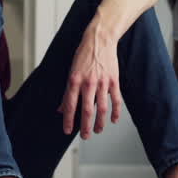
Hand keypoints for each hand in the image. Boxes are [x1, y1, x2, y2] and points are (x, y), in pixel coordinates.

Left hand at [59, 20, 122, 138]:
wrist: (100, 40)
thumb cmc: (84, 55)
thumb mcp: (71, 71)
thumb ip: (67, 92)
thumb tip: (61, 109)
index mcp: (74, 80)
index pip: (70, 105)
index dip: (68, 120)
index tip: (67, 131)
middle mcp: (88, 83)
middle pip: (87, 111)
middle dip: (85, 126)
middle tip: (85, 137)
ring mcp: (102, 82)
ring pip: (102, 108)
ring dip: (100, 123)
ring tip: (98, 131)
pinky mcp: (113, 81)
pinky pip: (116, 100)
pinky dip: (116, 112)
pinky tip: (113, 120)